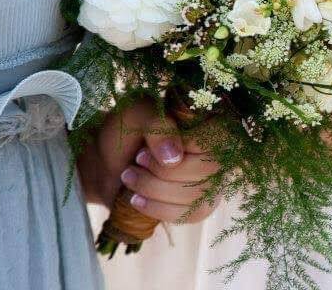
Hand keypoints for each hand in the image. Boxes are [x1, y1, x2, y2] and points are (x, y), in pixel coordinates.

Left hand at [78, 101, 219, 223]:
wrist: (110, 161)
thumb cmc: (128, 132)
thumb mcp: (138, 116)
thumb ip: (158, 127)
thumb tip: (174, 158)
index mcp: (212, 123)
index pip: (213, 139)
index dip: (179, 147)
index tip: (145, 148)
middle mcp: (221, 151)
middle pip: (206, 170)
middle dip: (161, 171)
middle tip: (136, 161)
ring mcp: (214, 179)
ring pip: (197, 195)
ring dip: (154, 189)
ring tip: (130, 178)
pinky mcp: (202, 204)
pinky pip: (193, 215)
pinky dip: (159, 209)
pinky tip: (137, 200)